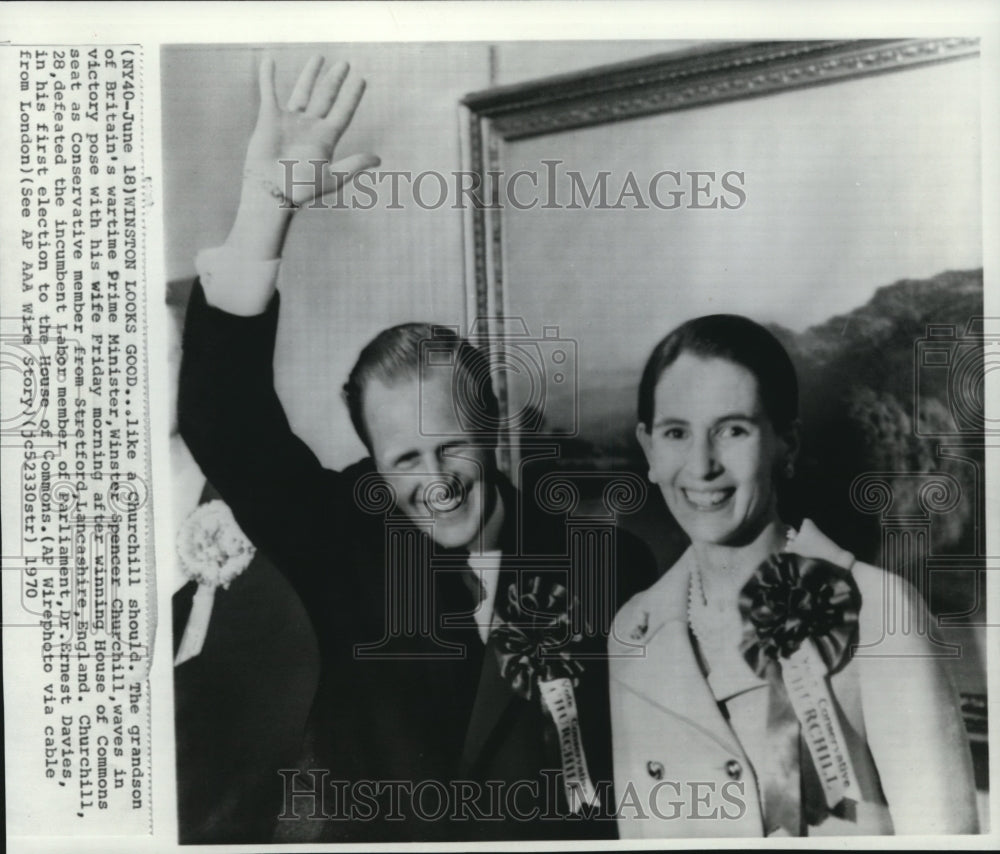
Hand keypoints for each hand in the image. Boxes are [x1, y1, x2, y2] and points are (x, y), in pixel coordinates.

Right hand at [244, 54, 380, 206]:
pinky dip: (267, 77)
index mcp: (326, 138)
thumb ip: (355, 165)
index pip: (344, 112)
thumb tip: (379, 159)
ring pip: (303, 91)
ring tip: (319, 57)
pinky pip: (268, 92)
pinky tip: (269, 61)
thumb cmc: (301, 188)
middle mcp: (310, 127)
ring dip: (310, 74)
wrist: (271, 190)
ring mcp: (290, 121)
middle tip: (345, 64)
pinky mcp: (269, 117)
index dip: (353, 96)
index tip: (362, 80)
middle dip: (335, 81)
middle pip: (326, 97)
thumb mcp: (333, 177)